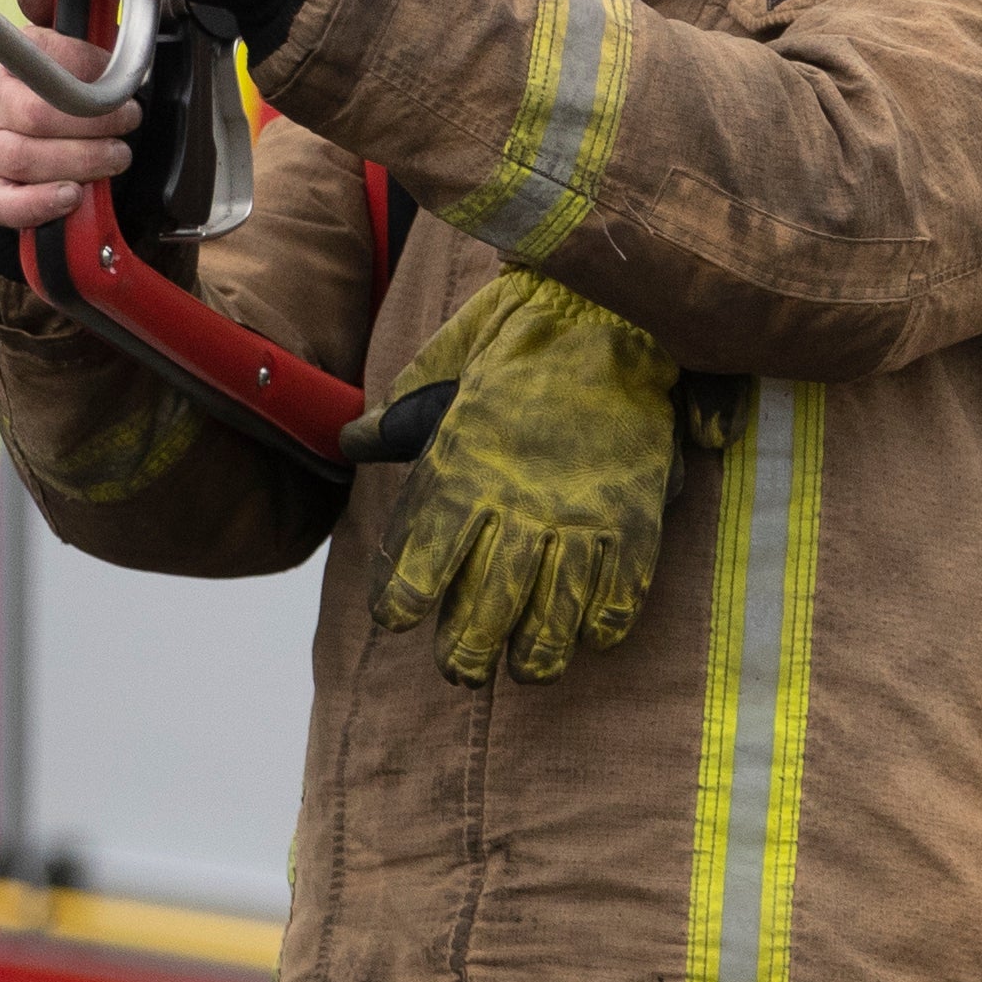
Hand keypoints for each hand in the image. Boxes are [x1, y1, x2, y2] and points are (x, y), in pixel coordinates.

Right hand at [0, 8, 139, 229]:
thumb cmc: (75, 96)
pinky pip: (5, 203)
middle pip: (34, 113)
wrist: (66, 150)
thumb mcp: (79, 53)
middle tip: (129, 121)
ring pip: (24, 157)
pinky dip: (40, 202)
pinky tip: (72, 195)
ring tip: (117, 156)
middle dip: (94, 120)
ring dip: (81, 159)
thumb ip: (60, 16)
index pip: (39, 54)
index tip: (122, 77)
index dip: (86, 64)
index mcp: (16, 66)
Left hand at [356, 275, 692, 684]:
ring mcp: (580, 513)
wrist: (605, 310)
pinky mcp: (634, 513)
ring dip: (538, 652)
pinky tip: (595, 636)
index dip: (404, 600)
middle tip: (462, 672)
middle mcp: (517, 503)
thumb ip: (400, 419)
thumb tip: (348, 439)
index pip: (420, 561)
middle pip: (485, 604)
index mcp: (461, 471)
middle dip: (468, 650)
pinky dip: (607, 620)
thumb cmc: (518, 341)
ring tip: (529, 670)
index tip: (397, 619)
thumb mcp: (445, 373)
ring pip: (554, 611)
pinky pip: (621, 588)